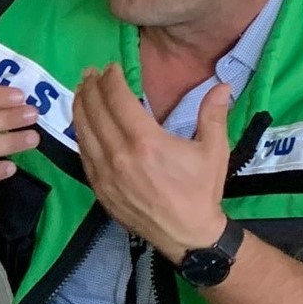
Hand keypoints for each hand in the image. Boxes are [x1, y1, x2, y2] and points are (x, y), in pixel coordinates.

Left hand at [73, 64, 230, 264]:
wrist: (187, 235)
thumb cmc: (201, 192)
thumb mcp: (213, 151)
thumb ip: (213, 114)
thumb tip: (223, 86)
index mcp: (146, 142)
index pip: (117, 99)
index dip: (111, 79)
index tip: (112, 68)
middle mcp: (120, 156)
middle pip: (94, 111)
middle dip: (91, 86)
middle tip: (91, 73)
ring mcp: (106, 174)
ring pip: (83, 131)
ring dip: (80, 106)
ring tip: (82, 90)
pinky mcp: (100, 189)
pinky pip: (83, 154)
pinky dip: (80, 133)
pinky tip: (82, 123)